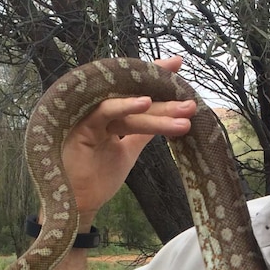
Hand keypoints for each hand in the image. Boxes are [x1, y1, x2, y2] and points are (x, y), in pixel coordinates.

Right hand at [59, 55, 197, 218]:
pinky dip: (124, 106)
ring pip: (127, 107)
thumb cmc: (97, 178)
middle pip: (133, 94)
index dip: (154, 76)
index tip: (177, 66)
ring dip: (157, 110)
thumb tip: (165, 117)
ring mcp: (87, 115)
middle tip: (191, 100)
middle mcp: (95, 108)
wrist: (77, 204)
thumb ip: (141, 132)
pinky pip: (105, 112)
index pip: (133, 89)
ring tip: (184, 112)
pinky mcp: (80, 126)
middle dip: (163, 94)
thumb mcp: (127, 150)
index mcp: (106, 111)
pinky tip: (145, 103)